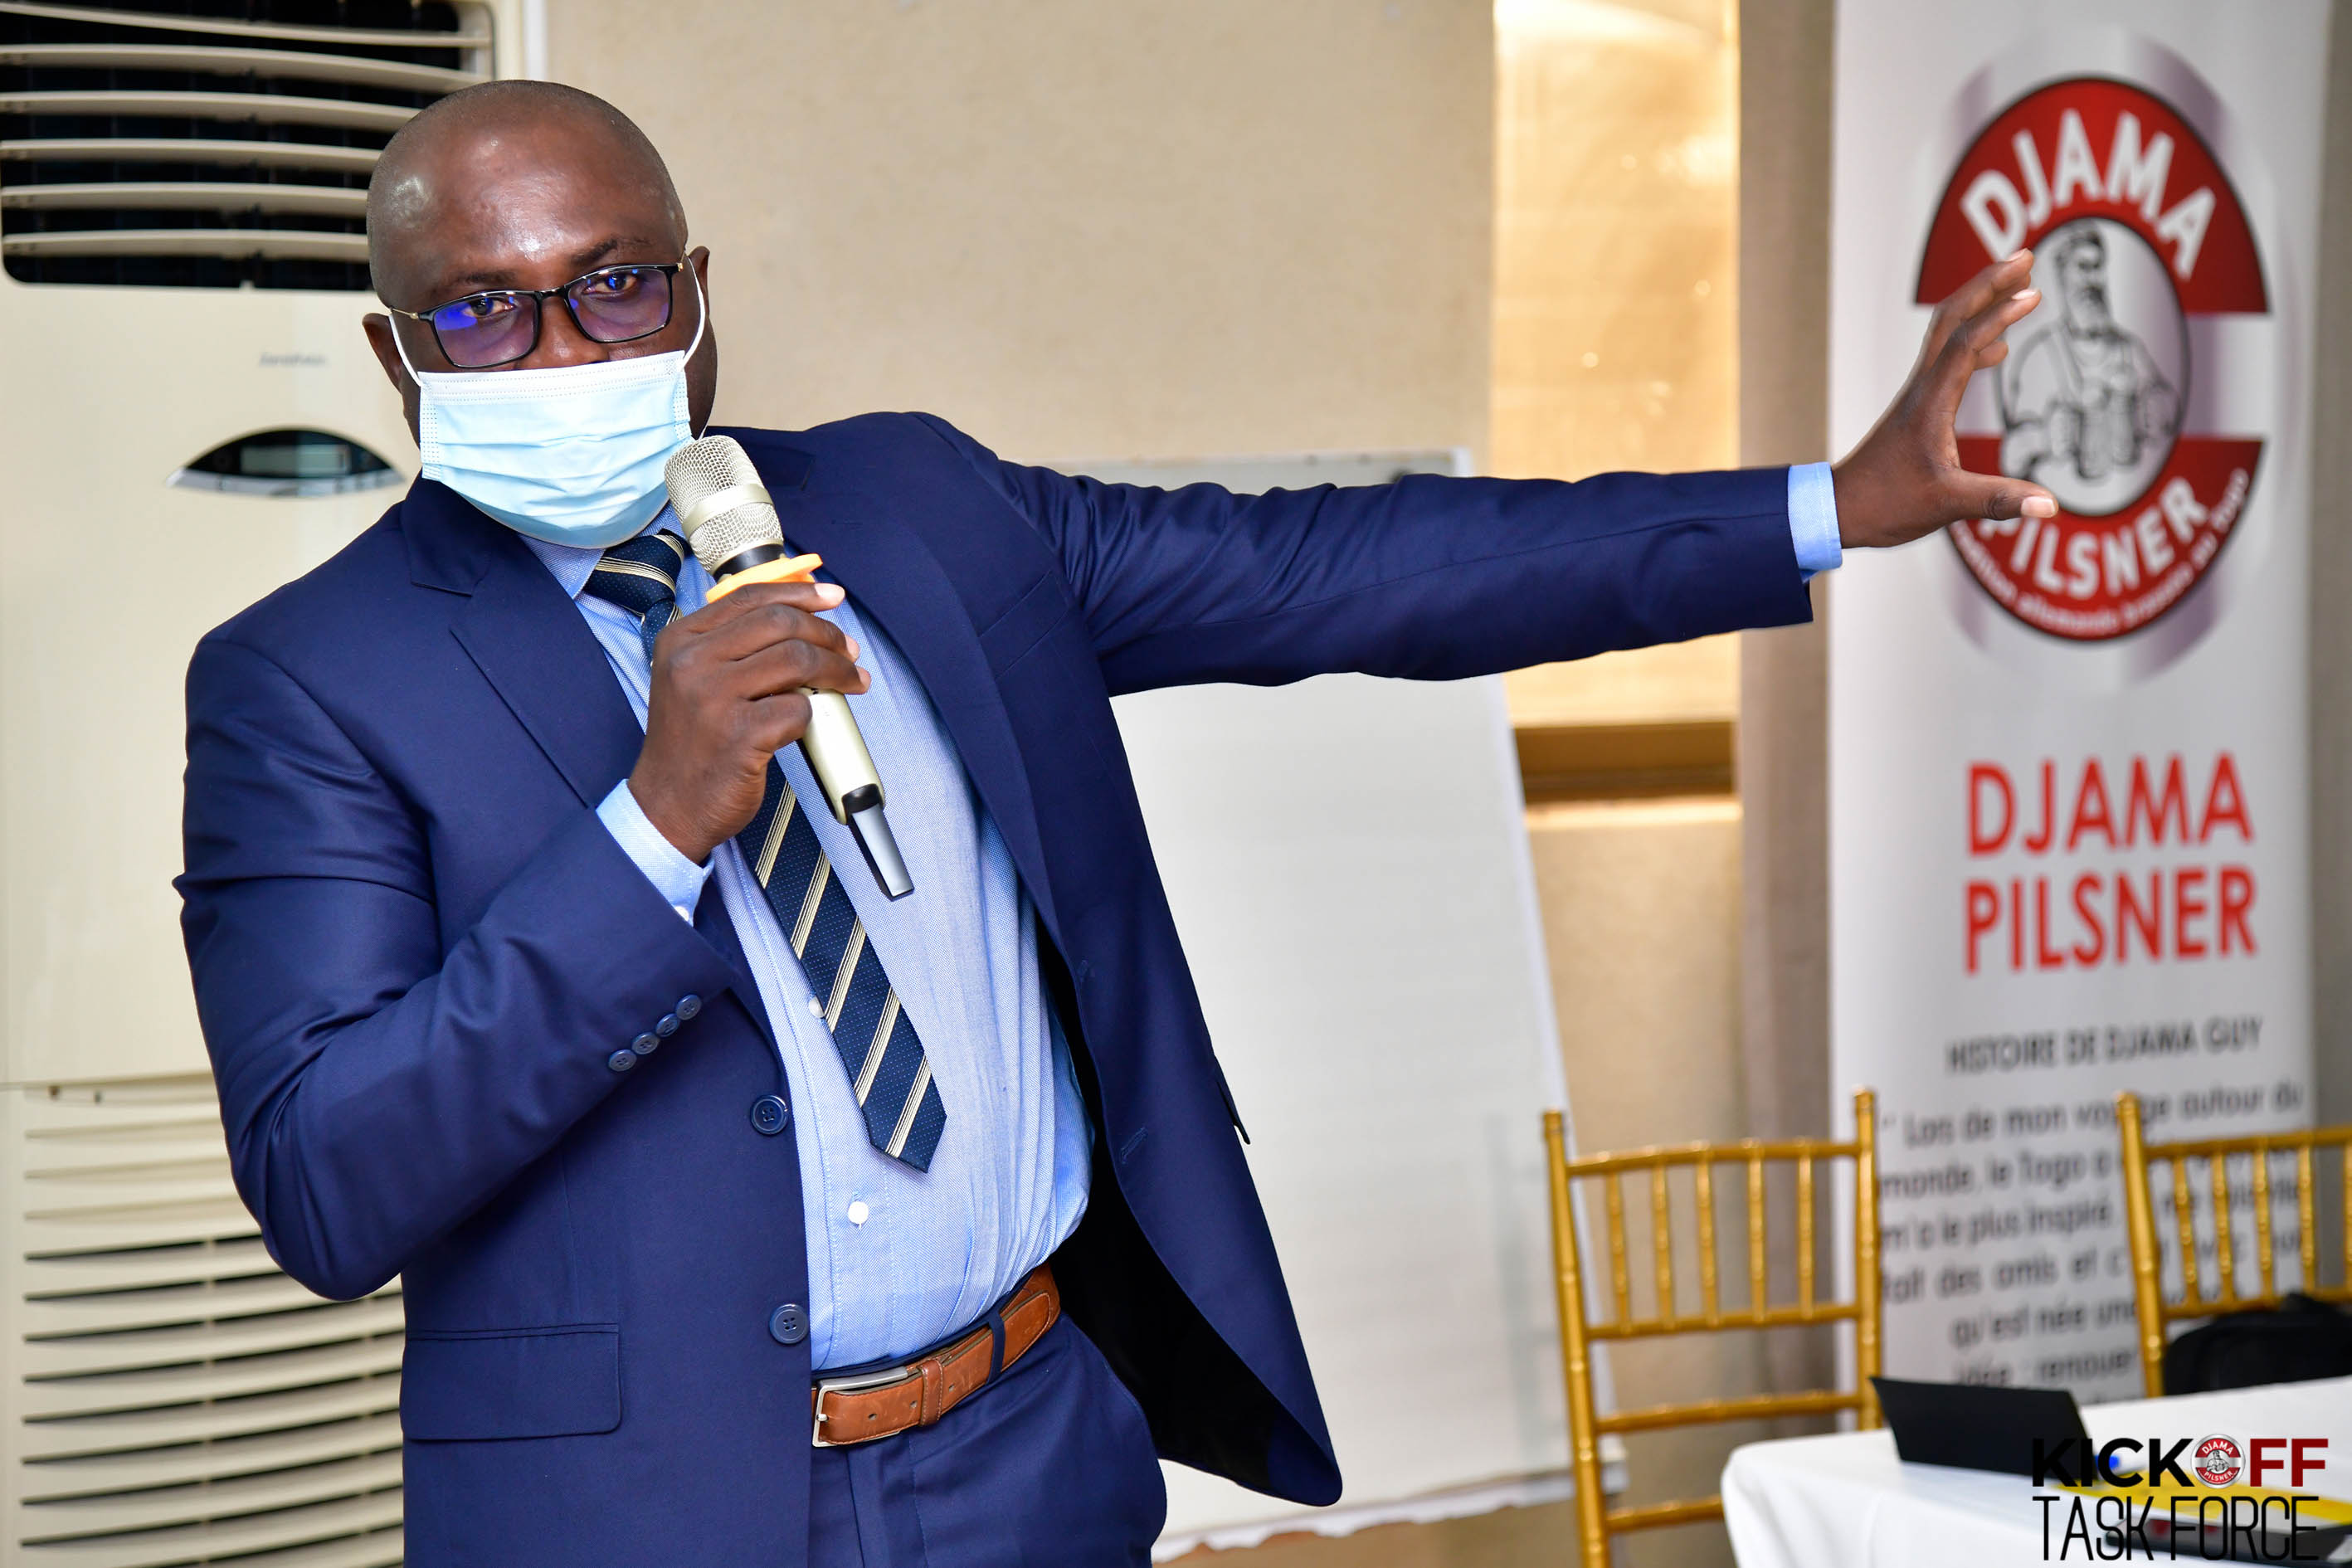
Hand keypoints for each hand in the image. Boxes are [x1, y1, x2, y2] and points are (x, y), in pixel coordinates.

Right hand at [629, 580, 871, 862]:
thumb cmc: (692, 745)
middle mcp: (691, 662)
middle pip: (780, 622)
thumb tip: (802, 619)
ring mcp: (712, 697)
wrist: (668, 806)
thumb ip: (734, 647)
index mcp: (680, 640)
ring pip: (797, 660)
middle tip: (849, 651)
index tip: (832, 597)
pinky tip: (805, 725)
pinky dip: (811, 714)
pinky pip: (798, 708)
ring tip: (851, 682)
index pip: (749, 596)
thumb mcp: (693, 680)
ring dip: (836, 670)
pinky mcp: (738, 735)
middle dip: (827, 634)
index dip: (799, 592)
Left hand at [1832, 250, 2058, 549]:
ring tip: (2020, 285)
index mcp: (1930, 403)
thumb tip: (2049, 506)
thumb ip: (1998, 501)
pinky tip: (1999, 348)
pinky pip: (1950, 360)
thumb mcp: (1947, 505)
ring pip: (1949, 334)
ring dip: (1982, 305)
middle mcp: (1922, 389)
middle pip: (1952, 320)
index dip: (1998, 315)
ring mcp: (1919, 396)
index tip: (2033, 291)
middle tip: (2025, 256)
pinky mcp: (1919, 408)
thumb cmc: (1884, 505)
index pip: (1964, 344)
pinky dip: (1977, 343)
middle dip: (1988, 284)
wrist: (1837, 510)